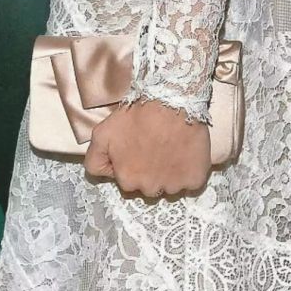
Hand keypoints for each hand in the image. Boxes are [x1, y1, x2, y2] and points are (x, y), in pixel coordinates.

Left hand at [83, 100, 211, 199]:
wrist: (172, 101)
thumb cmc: (137, 115)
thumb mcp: (102, 133)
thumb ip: (95, 160)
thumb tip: (103, 175)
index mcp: (127, 181)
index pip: (126, 182)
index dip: (130, 165)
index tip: (136, 149)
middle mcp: (150, 189)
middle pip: (148, 186)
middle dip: (149, 172)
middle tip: (153, 147)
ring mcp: (174, 186)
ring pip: (169, 186)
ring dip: (169, 173)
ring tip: (170, 149)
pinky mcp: (195, 179)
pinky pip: (191, 183)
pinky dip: (188, 173)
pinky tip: (185, 155)